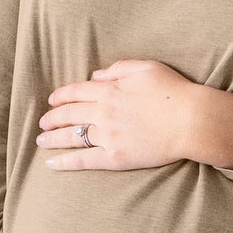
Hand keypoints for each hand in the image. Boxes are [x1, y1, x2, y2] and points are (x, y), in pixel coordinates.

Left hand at [38, 60, 212, 170]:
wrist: (191, 121)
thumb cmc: (174, 91)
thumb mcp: (146, 68)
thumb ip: (117, 69)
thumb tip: (95, 76)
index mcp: (109, 90)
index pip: (76, 92)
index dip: (61, 96)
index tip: (52, 100)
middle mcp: (103, 113)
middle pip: (69, 114)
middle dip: (52, 118)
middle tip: (43, 123)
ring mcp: (108, 136)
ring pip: (72, 137)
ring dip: (53, 138)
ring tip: (41, 141)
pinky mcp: (115, 158)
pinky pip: (83, 160)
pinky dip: (65, 162)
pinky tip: (51, 163)